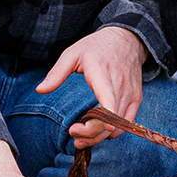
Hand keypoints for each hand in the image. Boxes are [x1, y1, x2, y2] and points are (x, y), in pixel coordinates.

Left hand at [38, 25, 146, 143]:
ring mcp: (131, 93)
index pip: (108, 96)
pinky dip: (114, 132)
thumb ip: (57, 73)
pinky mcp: (136, 98)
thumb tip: (40, 90)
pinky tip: (99, 132)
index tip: (99, 128)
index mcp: (102, 73)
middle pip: (110, 118)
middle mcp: (120, 85)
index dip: (107, 114)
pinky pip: (127, 122)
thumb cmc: (96, 47)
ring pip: (118, 124)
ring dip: (100, 136)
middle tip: (73, 134)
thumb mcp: (72, 53)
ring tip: (81, 137)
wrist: (127, 39)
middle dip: (90, 133)